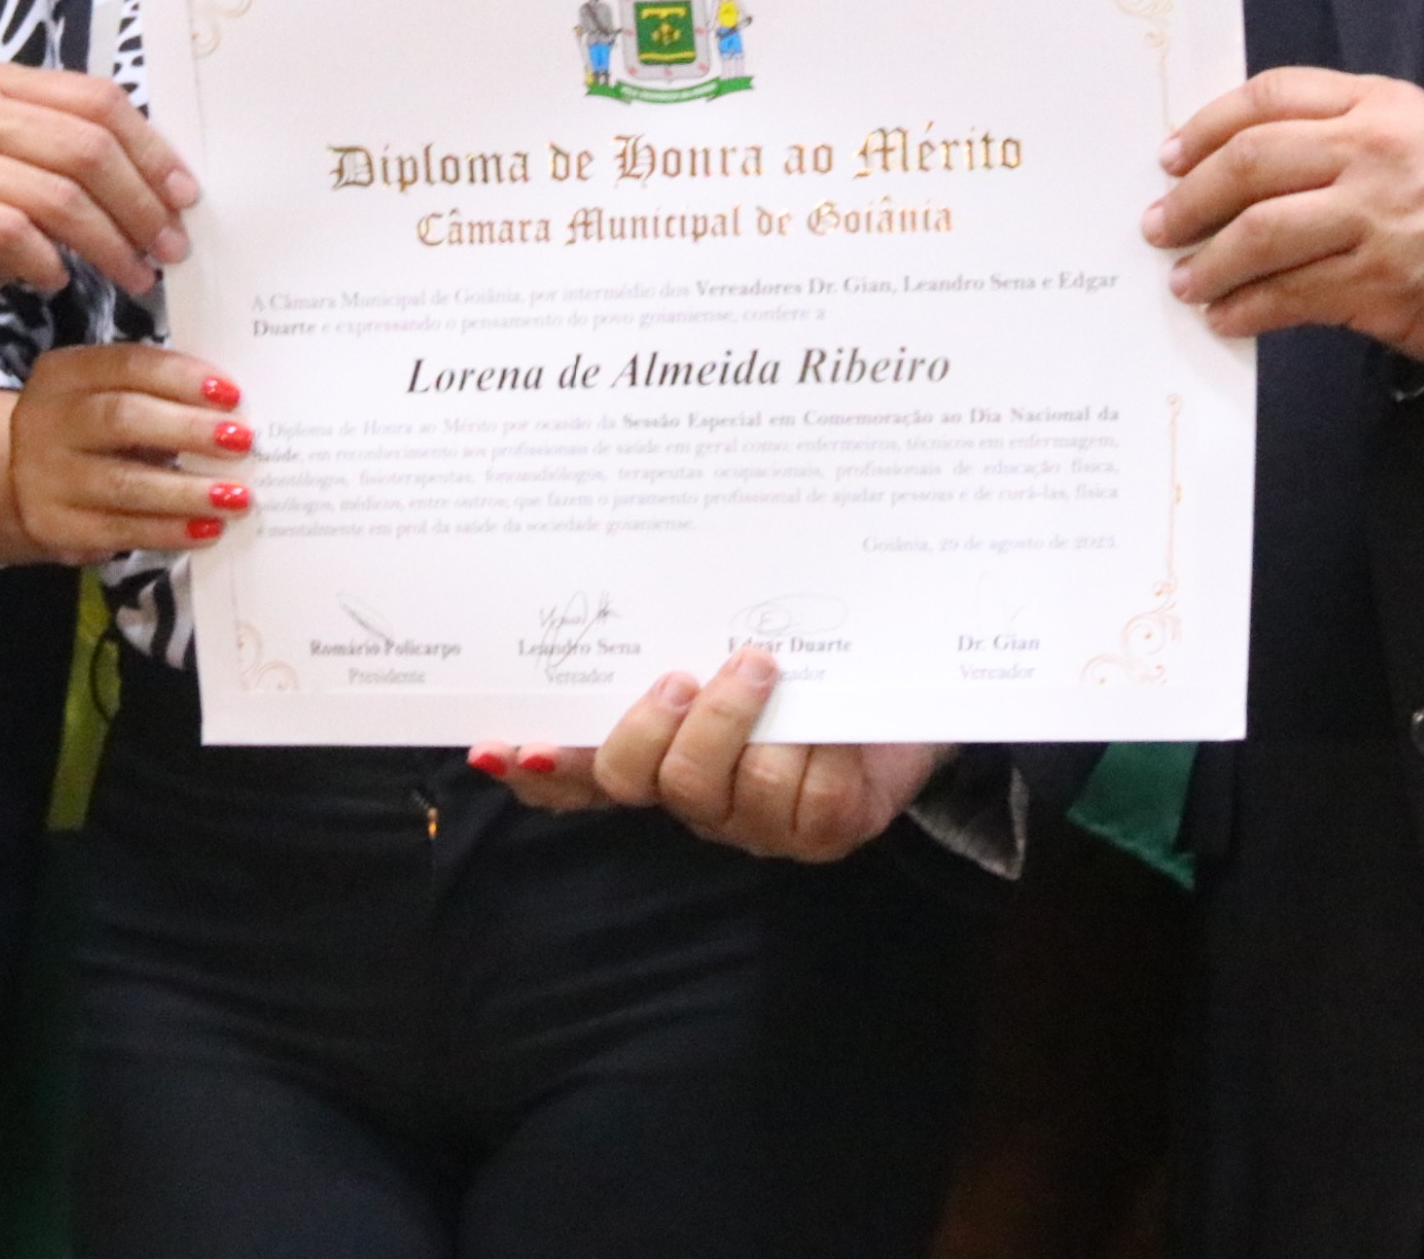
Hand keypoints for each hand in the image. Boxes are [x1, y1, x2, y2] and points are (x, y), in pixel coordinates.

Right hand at [0, 62, 198, 348]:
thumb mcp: (19, 182)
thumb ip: (74, 166)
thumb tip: (169, 188)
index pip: (96, 99)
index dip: (151, 150)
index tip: (185, 198)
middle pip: (85, 144)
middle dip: (140, 202)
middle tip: (169, 248)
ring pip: (55, 192)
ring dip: (108, 242)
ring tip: (133, 275)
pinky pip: (8, 229)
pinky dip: (46, 261)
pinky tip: (57, 282)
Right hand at [0, 344, 251, 567]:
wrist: (20, 478)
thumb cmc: (90, 428)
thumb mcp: (105, 393)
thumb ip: (156, 393)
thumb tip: (234, 412)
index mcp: (65, 372)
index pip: (128, 364)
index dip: (182, 378)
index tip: (232, 394)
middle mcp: (45, 420)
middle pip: (122, 419)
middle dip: (189, 430)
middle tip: (244, 441)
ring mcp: (44, 476)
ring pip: (123, 483)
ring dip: (187, 492)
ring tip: (238, 497)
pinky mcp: (52, 526)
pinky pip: (118, 530)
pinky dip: (168, 531)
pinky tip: (207, 529)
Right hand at [471, 650, 951, 862]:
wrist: (920, 674)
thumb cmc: (813, 649)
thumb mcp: (737, 631)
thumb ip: (677, 628)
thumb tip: (610, 590)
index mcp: (666, 749)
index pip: (580, 774)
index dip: (539, 770)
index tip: (503, 747)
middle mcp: (701, 795)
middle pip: (637, 779)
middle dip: (653, 728)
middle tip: (683, 675)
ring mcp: (760, 822)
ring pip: (716, 788)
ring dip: (738, 719)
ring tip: (764, 665)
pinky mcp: (824, 832)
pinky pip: (802, 797)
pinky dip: (814, 747)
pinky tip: (827, 721)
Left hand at [1143, 66, 1423, 360]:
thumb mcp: (1407, 125)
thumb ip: (1332, 124)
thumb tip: (1232, 156)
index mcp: (1374, 105)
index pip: (1269, 98)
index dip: (1206, 127)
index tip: (1171, 158)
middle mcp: (1371, 154)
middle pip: (1251, 163)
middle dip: (1191, 198)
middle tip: (1160, 225)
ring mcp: (1375, 221)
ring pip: (1262, 234)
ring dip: (1209, 261)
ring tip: (1185, 280)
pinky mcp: (1378, 284)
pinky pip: (1290, 295)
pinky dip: (1246, 308)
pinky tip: (1226, 316)